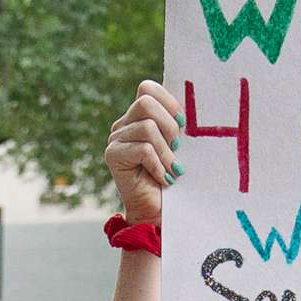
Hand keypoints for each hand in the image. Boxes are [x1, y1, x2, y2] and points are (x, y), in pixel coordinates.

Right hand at [105, 79, 180, 223]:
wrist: (158, 212)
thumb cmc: (173, 177)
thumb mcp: (179, 145)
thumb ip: (176, 124)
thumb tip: (188, 107)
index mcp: (139, 116)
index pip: (147, 88)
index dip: (168, 102)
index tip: (183, 125)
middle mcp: (124, 124)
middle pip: (146, 102)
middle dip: (169, 126)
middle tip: (177, 149)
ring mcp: (115, 139)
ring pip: (146, 127)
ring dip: (166, 152)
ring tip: (171, 170)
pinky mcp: (112, 156)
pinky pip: (143, 149)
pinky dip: (158, 166)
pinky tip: (163, 179)